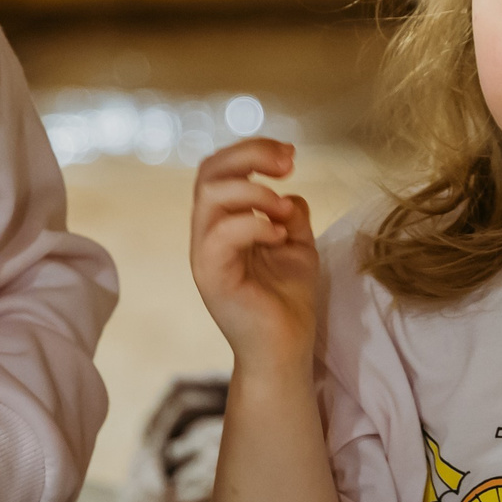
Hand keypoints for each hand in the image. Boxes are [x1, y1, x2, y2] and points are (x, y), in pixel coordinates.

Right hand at [190, 138, 321, 373]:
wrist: (286, 350)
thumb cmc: (288, 302)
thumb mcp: (296, 247)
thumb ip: (289, 216)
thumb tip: (291, 192)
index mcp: (222, 224)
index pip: (220, 170)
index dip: (251, 151)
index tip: (290, 155)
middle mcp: (206, 235)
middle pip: (209, 172)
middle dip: (250, 155)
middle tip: (289, 163)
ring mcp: (205, 256)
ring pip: (210, 196)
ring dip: (254, 191)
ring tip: (283, 211)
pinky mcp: (211, 277)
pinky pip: (220, 234)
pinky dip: (254, 224)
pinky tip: (280, 236)